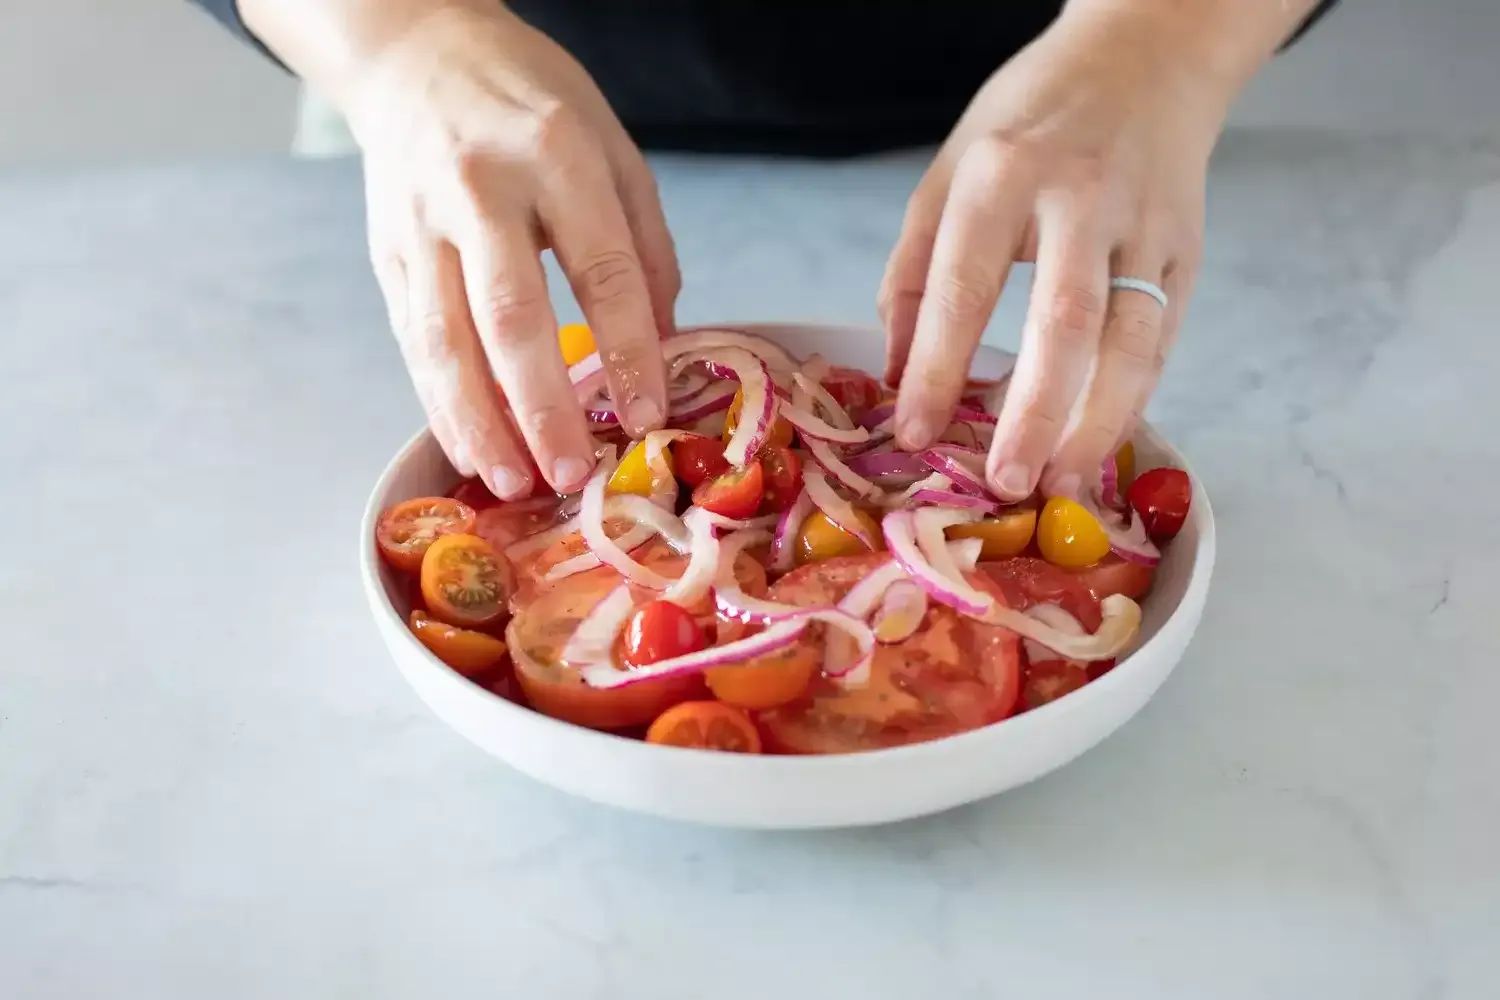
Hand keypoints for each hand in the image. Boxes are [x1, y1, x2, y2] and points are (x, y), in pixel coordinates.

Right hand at [349, 5, 676, 496]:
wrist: (417, 53)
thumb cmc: (530, 102)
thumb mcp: (613, 147)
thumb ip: (644, 245)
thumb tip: (663, 343)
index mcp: (556, 156)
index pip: (600, 268)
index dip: (627, 348)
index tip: (647, 413)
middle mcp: (480, 190)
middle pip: (510, 314)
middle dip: (542, 405)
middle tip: (570, 473)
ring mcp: (423, 225)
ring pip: (445, 341)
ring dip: (480, 423)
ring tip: (515, 483)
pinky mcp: (387, 254)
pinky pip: (414, 342)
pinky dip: (441, 404)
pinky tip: (471, 450)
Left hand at [881, 5, 1231, 500]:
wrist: (1146, 55)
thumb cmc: (1030, 119)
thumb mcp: (946, 171)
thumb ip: (912, 270)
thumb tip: (896, 372)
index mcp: (1000, 174)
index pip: (964, 284)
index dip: (937, 366)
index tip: (915, 432)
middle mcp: (1079, 198)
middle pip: (1063, 319)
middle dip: (1034, 412)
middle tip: (1006, 480)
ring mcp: (1143, 225)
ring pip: (1132, 338)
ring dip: (1099, 422)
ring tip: (1064, 481)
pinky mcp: (1186, 249)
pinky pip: (1162, 338)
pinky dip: (1134, 397)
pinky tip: (1101, 440)